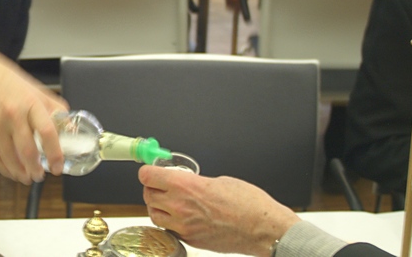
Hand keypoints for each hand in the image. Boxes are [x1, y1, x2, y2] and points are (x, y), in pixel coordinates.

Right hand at [0, 34, 68, 184]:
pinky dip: (4, 168)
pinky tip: (12, 171)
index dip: (55, 152)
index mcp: (30, 102)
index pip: (47, 131)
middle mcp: (12, 114)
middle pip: (27, 150)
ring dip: (21, 173)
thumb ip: (53, 108)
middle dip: (36, 169)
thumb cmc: (5, 79)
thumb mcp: (35, 88)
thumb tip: (69, 128)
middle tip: (42, 175)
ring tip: (28, 177)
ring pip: (10, 158)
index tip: (59, 165)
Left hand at [139, 165, 298, 256]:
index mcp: (184, 186)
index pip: (148, 177)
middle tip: (160, 186)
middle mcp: (179, 207)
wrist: (263, 229)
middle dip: (152, 189)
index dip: (148, 172)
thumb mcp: (217, 180)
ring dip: (158, 207)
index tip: (150, 171)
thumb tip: (184, 184)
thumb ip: (194, 183)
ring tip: (169, 202)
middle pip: (147, 195)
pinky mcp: (190, 240)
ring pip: (154, 215)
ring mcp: (183, 226)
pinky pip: (169, 230)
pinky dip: (170, 223)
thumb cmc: (248, 203)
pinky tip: (181, 217)